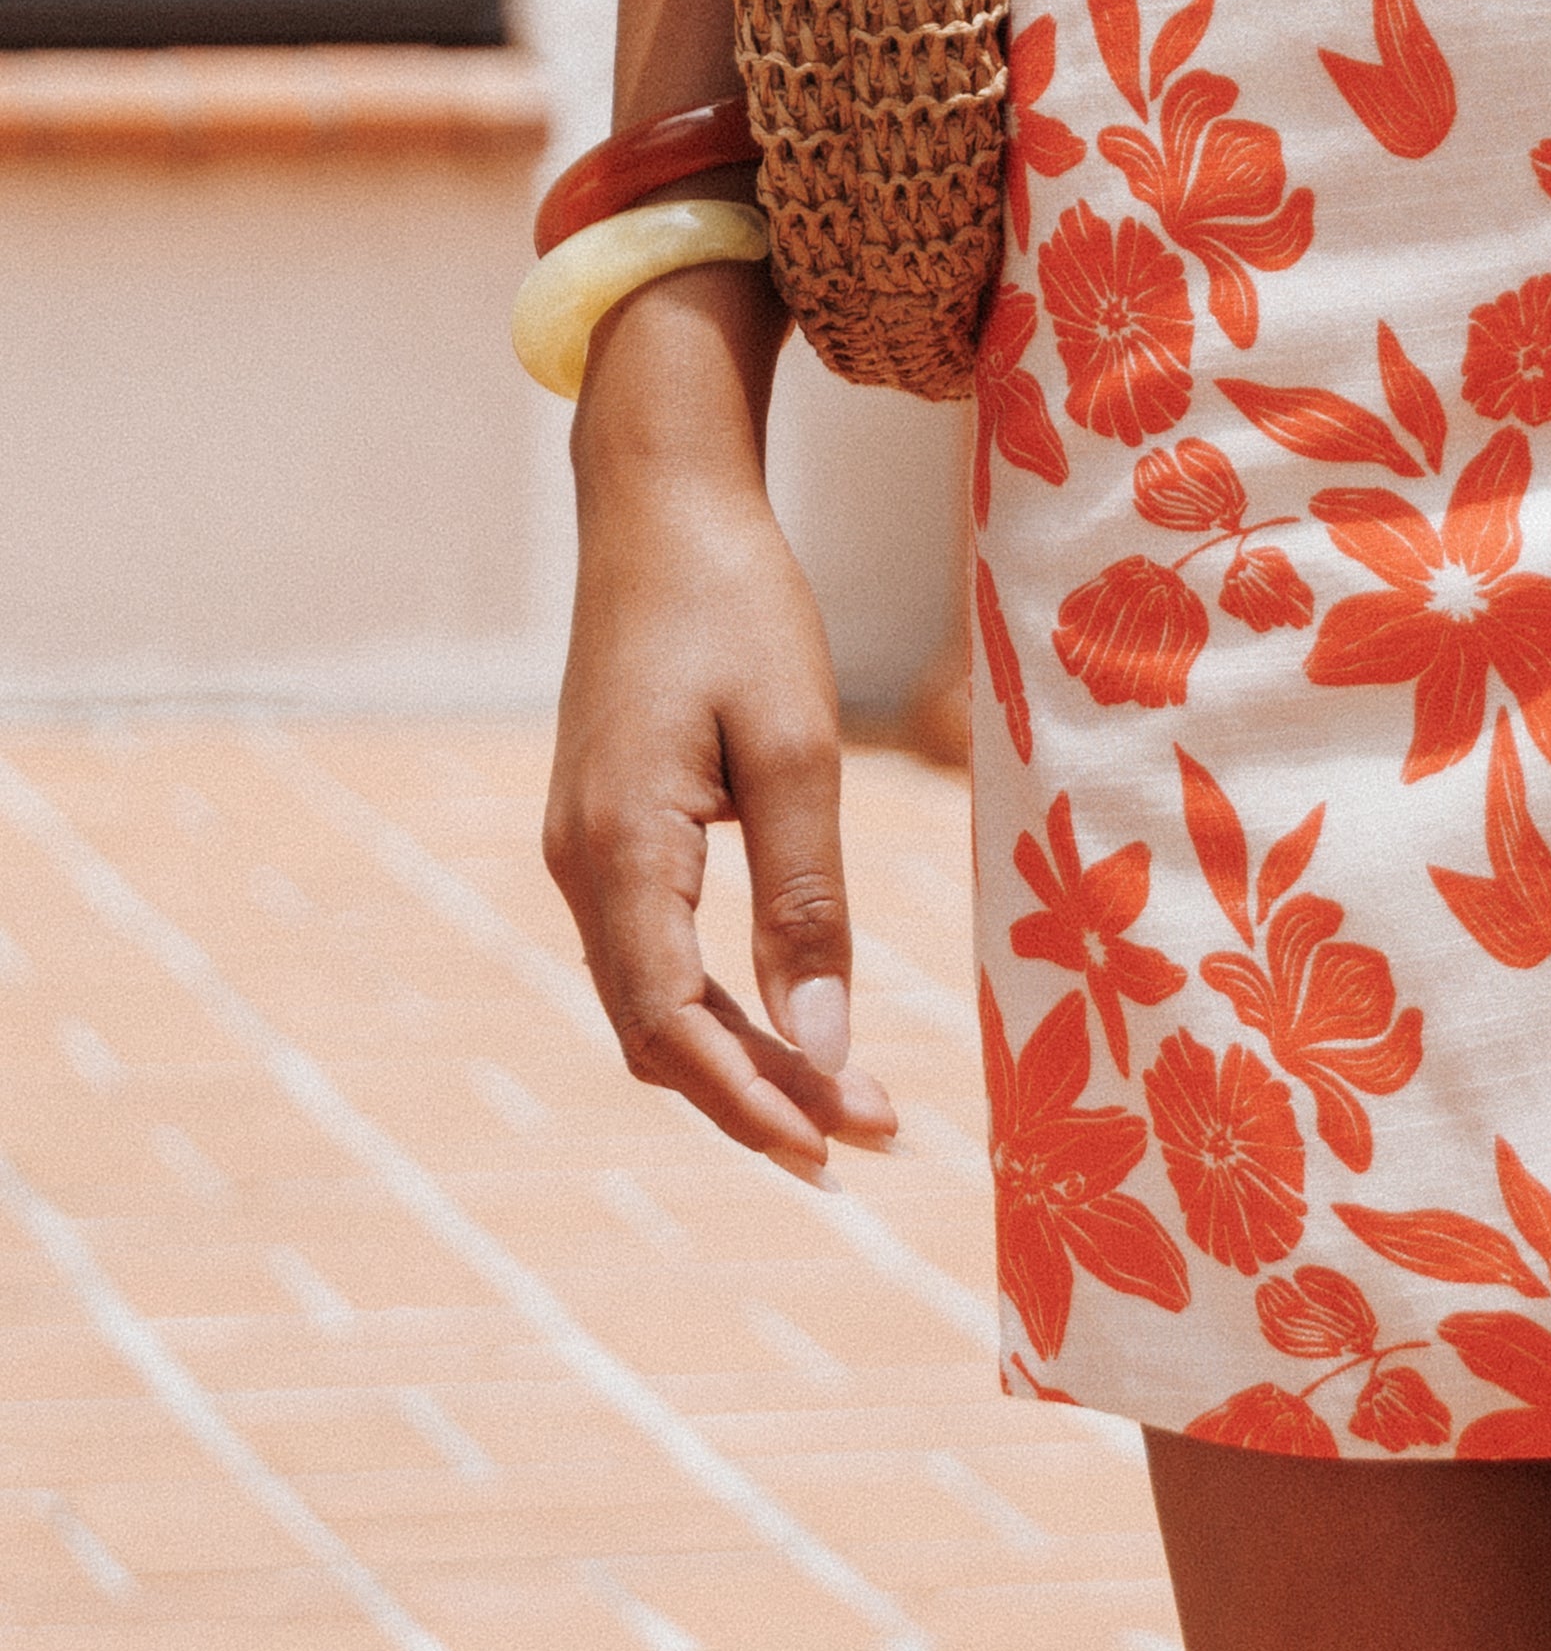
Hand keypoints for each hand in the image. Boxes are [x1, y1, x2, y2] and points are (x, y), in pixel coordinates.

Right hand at [542, 270, 899, 1176]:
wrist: (662, 502)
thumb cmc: (737, 606)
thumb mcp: (796, 746)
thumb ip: (805, 902)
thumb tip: (821, 1046)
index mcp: (620, 850)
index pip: (674, 1026)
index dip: (753, 1101)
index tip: (839, 1148)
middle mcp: (581, 865)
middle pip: (659, 1031)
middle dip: (758, 1096)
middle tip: (869, 1137)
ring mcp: (584, 848)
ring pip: (653, 998)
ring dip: (741, 1055)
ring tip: (846, 1098)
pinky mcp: (606, 827)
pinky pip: (653, 949)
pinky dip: (715, 999)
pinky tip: (783, 1014)